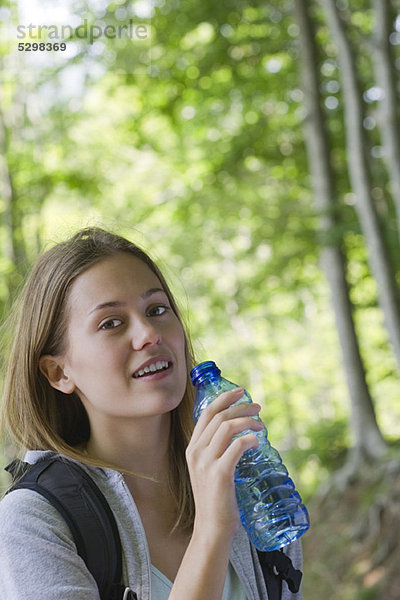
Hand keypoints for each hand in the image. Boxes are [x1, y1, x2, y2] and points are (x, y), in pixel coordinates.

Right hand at [186, 388, 263, 540]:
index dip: (224, 398)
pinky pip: (236, 446)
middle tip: (258, 406)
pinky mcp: (220, 474)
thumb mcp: (209, 469)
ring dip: (248, 420)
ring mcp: (206, 462)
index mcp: (192, 448)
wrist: (212, 528)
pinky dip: (249, 438)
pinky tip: (257, 440)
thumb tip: (241, 433)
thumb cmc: (216, 498)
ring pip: (227, 427)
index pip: (207, 413)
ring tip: (262, 425)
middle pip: (218, 416)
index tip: (241, 392)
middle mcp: (196, 452)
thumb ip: (218, 451)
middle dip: (240, 406)